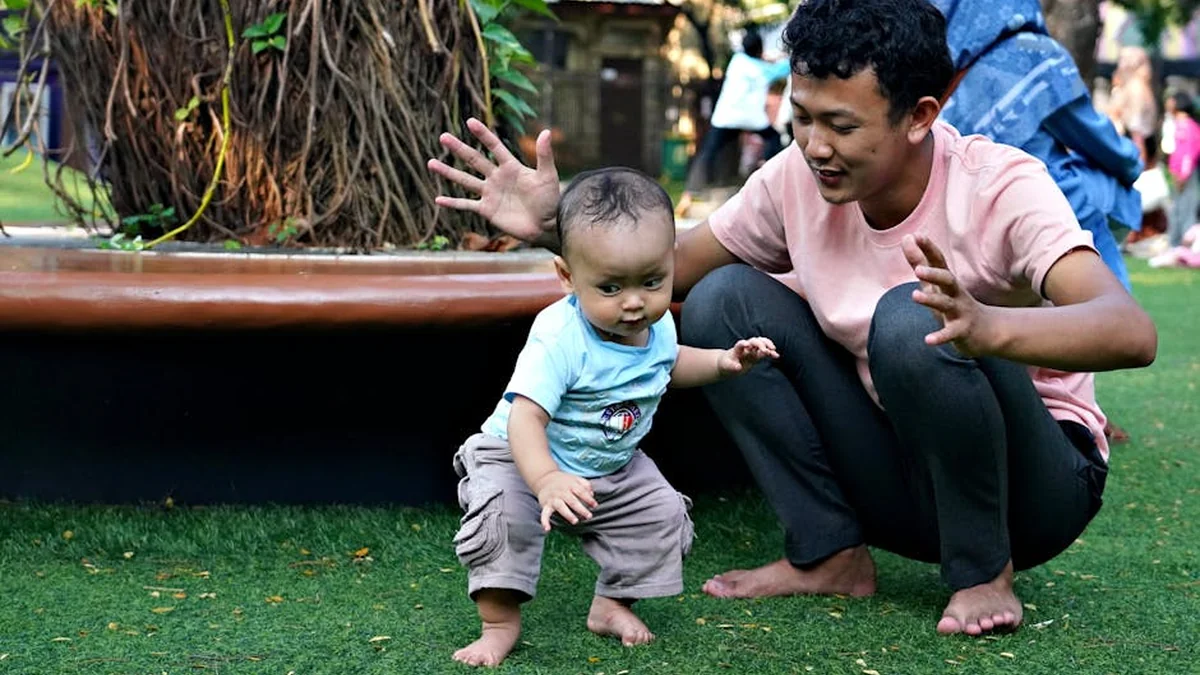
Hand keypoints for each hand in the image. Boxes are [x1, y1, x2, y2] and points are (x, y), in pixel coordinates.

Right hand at [426, 118, 560, 244]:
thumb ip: (544, 155)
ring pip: (465, 180)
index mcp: (511, 167)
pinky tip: (438, 199)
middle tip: (443, 137)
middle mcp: (497, 177)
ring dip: (448, 172)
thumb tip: (546, 132)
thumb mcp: (548, 176)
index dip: (483, 135)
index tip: (470, 121)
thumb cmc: (550, 200)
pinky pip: (466, 205)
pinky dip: (452, 203)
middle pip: (474, 160)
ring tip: (431, 162)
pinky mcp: (487, 210)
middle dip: (458, 148)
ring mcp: (490, 193)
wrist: (546, 226)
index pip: (494, 147)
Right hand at [532, 471, 596, 531]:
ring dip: (568, 514)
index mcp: (570, 485)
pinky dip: (544, 521)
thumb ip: (585, 484)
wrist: (544, 478)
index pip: (581, 492)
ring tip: (575, 521)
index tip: (595, 505)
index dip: (588, 499)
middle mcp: (562, 492)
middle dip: (581, 509)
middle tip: (589, 516)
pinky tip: (547, 529)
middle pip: (572, 501)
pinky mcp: (546, 505)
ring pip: (560, 506)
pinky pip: (544, 513)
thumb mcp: (575, 479)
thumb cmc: (564, 482)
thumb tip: (592, 494)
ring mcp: (553, 498)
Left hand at [717, 337, 778, 376]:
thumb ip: (732, 366)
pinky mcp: (756, 355)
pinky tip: (776, 356)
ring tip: (773, 350)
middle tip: (765, 350)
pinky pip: (764, 352)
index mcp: (737, 349)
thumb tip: (738, 367)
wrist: (728, 363)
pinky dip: (770, 353)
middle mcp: (745, 347)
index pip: (740, 344)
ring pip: (761, 343)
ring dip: (767, 345)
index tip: (747, 345)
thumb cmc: (726, 364)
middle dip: (760, 344)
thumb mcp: (726, 366)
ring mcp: (751, 350)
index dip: (743, 344)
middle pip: (753, 341)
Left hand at [901, 234, 995, 356]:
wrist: (989, 332)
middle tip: (917, 270)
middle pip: (948, 280)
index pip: (939, 262)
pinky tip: (927, 340)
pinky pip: (951, 333)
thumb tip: (907, 237)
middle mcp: (956, 294)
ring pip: (947, 304)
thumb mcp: (936, 284)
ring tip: (915, 296)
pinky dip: (940, 336)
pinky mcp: (962, 331)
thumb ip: (920, 262)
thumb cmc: (956, 304)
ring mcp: (960, 312)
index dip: (928, 249)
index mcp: (948, 282)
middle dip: (934, 274)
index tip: (916, 235)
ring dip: (931, 300)